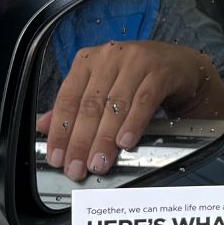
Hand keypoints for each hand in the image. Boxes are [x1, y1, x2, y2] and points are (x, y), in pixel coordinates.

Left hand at [41, 42, 223, 181]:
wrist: (179, 65)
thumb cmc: (137, 78)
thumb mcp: (102, 87)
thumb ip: (74, 105)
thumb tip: (44, 126)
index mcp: (88, 61)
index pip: (67, 98)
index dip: (61, 130)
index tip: (57, 157)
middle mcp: (109, 57)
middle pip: (91, 105)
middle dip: (82, 141)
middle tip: (78, 167)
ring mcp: (136, 62)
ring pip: (115, 105)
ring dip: (105, 138)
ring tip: (100, 162)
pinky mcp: (160, 71)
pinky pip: (144, 100)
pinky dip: (133, 123)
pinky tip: (125, 142)